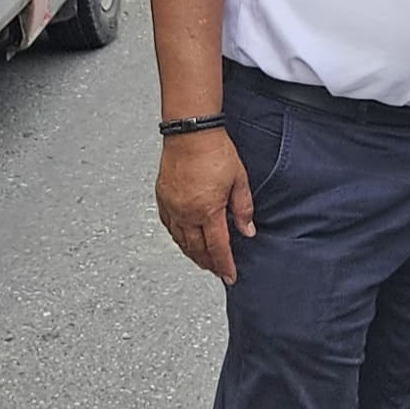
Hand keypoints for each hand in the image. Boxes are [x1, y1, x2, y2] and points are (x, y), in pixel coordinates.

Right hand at [156, 128, 254, 281]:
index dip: (224, 264)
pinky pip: (168, 226)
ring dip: (192, 253)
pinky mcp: (162, 198)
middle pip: (197, 248)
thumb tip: (247, 230)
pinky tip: (183, 239)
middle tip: (217, 271)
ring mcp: (172, 206)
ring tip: (202, 260)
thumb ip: (243, 209)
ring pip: (180, 240)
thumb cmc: (214, 151)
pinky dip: (177, 237)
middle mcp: (186, 213)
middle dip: (209, 263)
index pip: (217, 247)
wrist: (190, 132)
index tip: (230, 276)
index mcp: (207, 210)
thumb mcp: (239, 180)